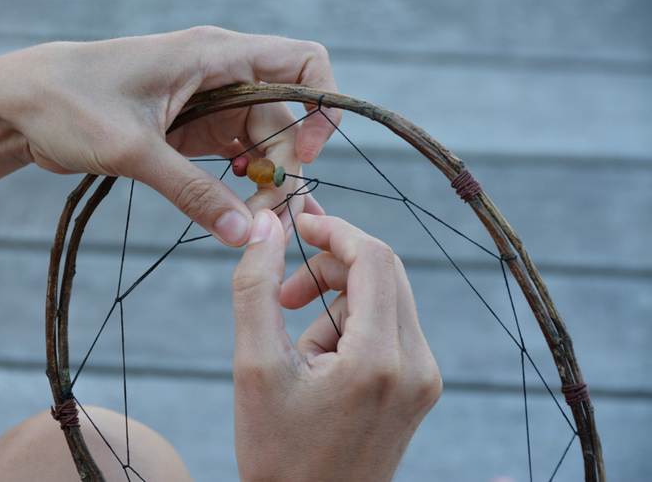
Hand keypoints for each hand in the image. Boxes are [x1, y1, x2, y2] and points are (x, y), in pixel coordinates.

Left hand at [0, 26, 339, 245]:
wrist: (19, 105)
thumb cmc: (68, 103)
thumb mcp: (134, 149)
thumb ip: (193, 192)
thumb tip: (244, 233)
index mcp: (215, 55)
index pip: (303, 63)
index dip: (321, 106)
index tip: (305, 153)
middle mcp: (220, 75)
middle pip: (284, 120)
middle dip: (285, 168)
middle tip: (270, 220)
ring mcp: (207, 104)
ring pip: (262, 143)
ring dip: (265, 183)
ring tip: (254, 223)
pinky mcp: (191, 130)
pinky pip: (234, 157)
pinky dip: (242, 185)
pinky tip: (235, 210)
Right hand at [232, 210, 441, 481]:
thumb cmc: (278, 453)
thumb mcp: (254, 366)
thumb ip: (257, 287)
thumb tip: (266, 225)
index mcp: (379, 359)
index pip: (373, 258)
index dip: (334, 231)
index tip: (298, 226)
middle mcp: (417, 366)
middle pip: (383, 273)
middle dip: (331, 268)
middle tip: (287, 294)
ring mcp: (424, 379)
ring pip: (385, 299)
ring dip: (338, 304)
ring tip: (302, 353)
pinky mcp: (420, 388)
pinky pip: (390, 328)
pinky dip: (354, 328)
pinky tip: (323, 365)